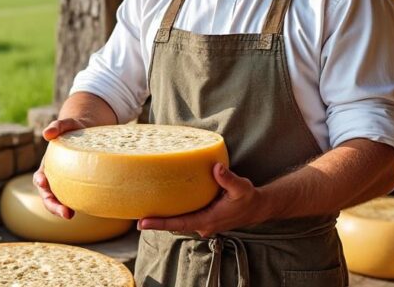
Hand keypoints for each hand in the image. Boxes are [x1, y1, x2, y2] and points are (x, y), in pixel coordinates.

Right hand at [33, 118, 88, 218]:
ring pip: (59, 201)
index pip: (40, 178)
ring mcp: (64, 184)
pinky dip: (76, 205)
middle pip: (48, 196)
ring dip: (61, 210)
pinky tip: (86, 208)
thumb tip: (46, 133)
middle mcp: (54, 178)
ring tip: (70, 215)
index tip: (44, 183)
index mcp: (48, 166)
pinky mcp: (77, 187)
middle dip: (53, 205)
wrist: (86, 133)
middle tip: (65, 213)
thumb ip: (57, 126)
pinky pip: (74, 198)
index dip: (40, 182)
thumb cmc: (74, 129)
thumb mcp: (67, 125)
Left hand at [137, 163, 261, 237]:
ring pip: (179, 222)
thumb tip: (216, 168)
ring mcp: (203, 223)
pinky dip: (173, 213)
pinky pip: (184, 217)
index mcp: (209, 220)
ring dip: (163, 218)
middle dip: (157, 222)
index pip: (180, 224)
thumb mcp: (241, 187)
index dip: (161, 223)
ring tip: (143, 212)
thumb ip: (228, 178)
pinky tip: (163, 206)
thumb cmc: (248, 198)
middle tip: (136, 217)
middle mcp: (203, 225)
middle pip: (175, 225)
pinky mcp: (203, 218)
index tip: (143, 223)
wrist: (257, 207)